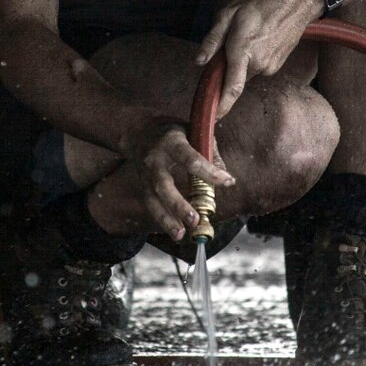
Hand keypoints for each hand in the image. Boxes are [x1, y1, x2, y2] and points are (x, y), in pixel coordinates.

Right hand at [120, 115, 234, 240]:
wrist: (138, 132)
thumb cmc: (172, 132)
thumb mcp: (192, 131)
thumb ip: (210, 151)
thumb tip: (226, 177)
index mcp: (171, 142)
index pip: (190, 159)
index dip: (209, 172)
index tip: (228, 181)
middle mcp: (155, 160)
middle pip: (163, 185)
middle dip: (178, 204)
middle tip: (195, 219)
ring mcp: (146, 175)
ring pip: (154, 200)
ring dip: (167, 219)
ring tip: (181, 234)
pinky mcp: (143, 186)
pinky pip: (152, 205)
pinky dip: (163, 220)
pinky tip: (176, 232)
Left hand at [195, 0, 320, 117]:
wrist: (296, 2)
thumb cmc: (260, 3)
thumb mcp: (228, 14)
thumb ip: (212, 40)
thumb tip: (199, 61)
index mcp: (243, 51)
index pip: (232, 86)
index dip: (222, 105)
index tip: (214, 117)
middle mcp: (258, 64)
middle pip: (233, 76)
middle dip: (226, 65)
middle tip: (229, 39)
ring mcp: (270, 67)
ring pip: (244, 71)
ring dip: (239, 60)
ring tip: (248, 34)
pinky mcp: (276, 66)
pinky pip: (255, 67)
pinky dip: (250, 58)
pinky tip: (258, 38)